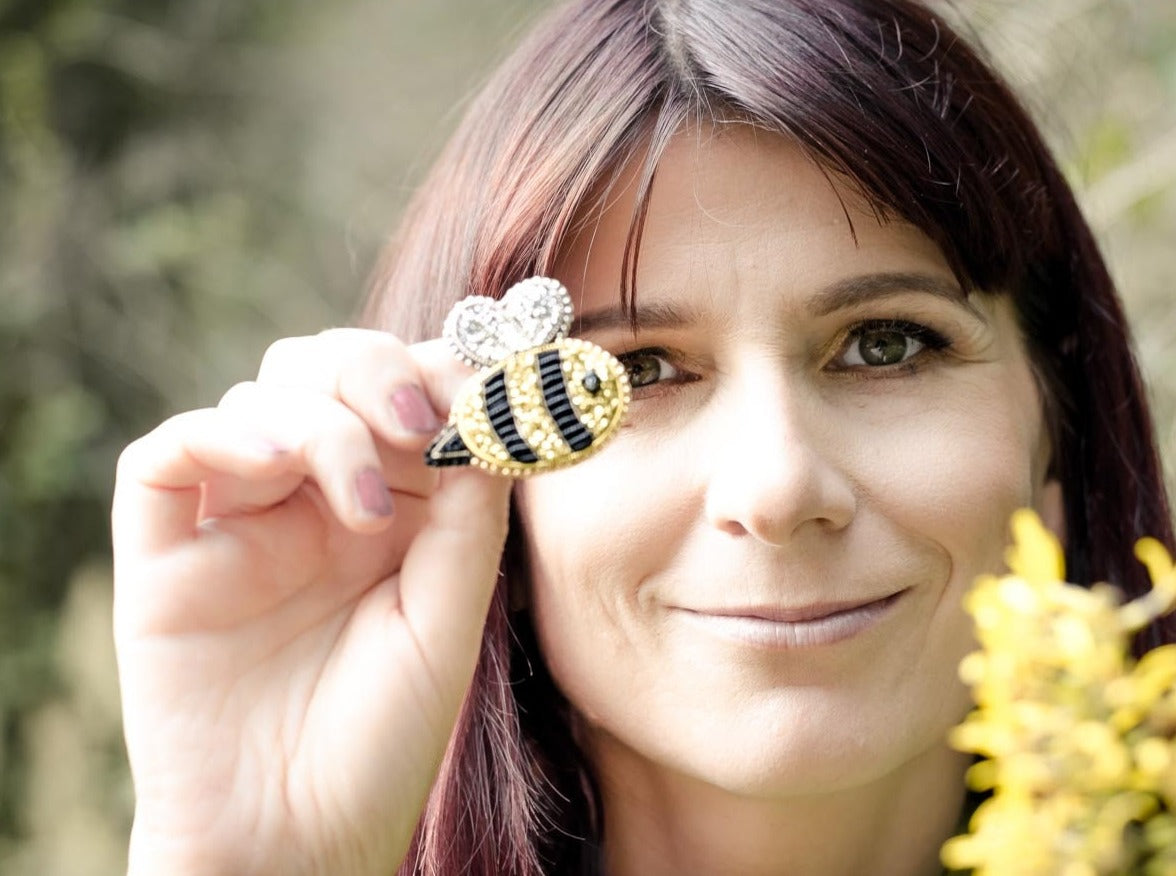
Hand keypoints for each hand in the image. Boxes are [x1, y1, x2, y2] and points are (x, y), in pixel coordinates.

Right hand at [112, 329, 510, 874]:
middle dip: (378, 373)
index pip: (405, 394)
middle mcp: (314, 498)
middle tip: (418, 424)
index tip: (480, 387)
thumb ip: (469, 510)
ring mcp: (239, 518)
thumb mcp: (449, 615)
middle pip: (331, 370)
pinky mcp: (167, 550)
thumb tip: (486, 406)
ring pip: (263, 395)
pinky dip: (223, 434)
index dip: (439, 371)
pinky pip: (168, 453)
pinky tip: (275, 469)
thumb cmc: (383, 739)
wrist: (294, 842)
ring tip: (362, 509)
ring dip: (323, 422)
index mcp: (391, 507)